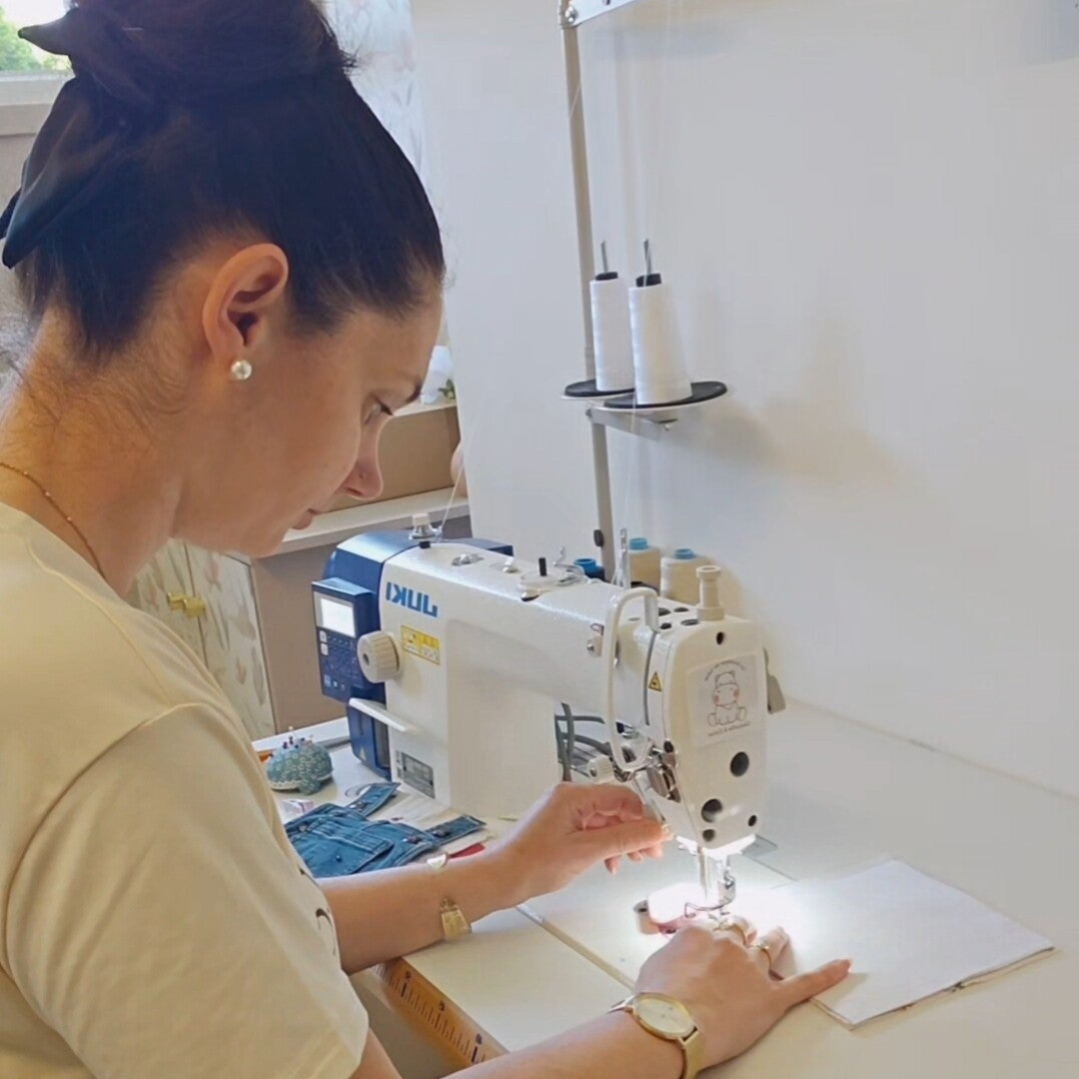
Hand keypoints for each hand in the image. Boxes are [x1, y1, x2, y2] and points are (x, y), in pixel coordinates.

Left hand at [492, 783, 668, 905]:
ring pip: (605, 820)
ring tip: (633, 858)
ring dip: (622, 839)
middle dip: (635, 830)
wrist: (501, 878)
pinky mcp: (560, 825)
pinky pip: (592, 829)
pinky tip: (609, 861)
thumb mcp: (587, 851)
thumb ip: (624, 839)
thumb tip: (653, 830)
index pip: (622, 797)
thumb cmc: (531, 863)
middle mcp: (568, 798)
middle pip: (615, 807)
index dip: (644, 818)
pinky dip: (605, 843)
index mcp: (574, 796)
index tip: (658, 837)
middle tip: (651, 851)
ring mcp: (563, 811)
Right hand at [635, 921, 850, 1068]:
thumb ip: (670, 954)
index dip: (714, 931)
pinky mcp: (770, 997)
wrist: (672, 1024)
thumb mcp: (653, 966)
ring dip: (775, 938)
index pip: (712, 924)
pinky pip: (804, 983)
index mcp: (700, 935)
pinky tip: (841, 965)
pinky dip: (826, 974)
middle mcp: (728, 945)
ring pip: (769, 945)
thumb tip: (673, 958)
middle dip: (744, 929)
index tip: (714, 935)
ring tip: (781, 934)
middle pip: (742, 928)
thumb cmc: (658, 1001)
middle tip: (746, 930)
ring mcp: (752, 969)